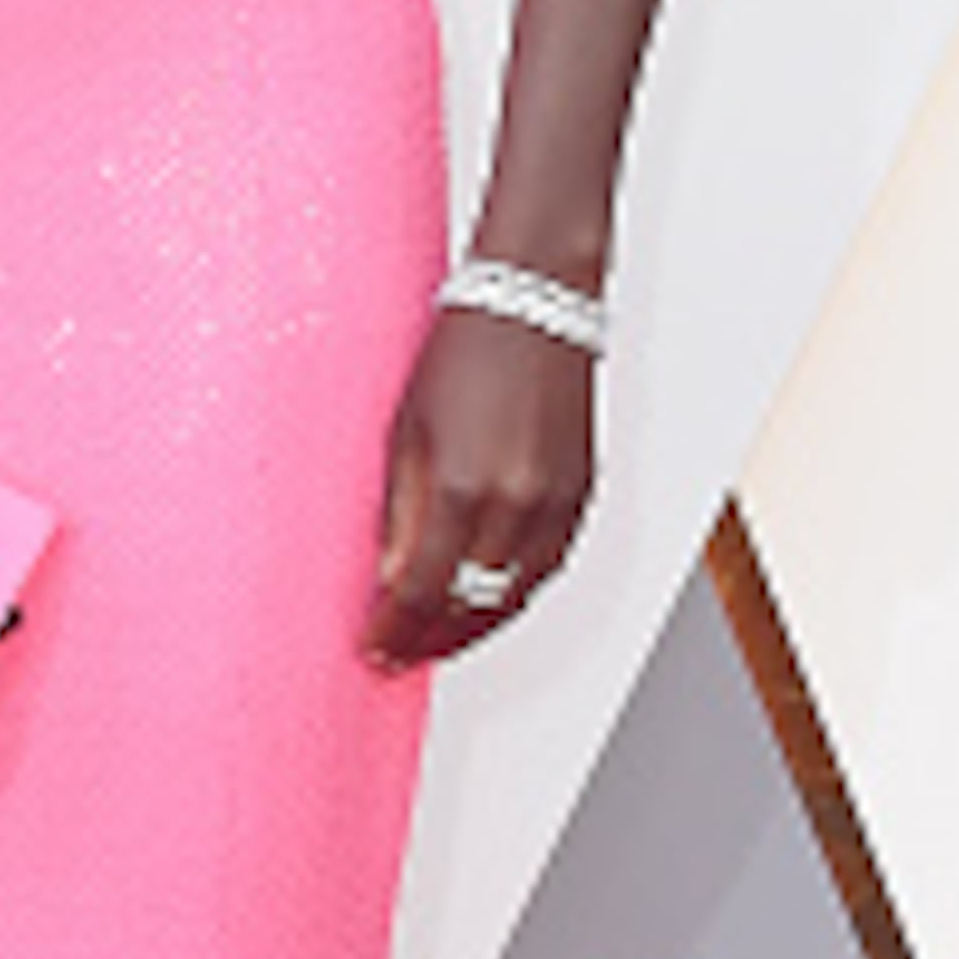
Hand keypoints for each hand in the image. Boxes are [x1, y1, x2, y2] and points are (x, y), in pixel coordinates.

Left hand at [364, 299, 592, 671]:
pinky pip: (549, 568)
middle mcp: (517, 502)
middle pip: (471, 605)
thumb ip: (400, 513)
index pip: (423, 590)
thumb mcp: (405, 431)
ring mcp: (556, 502)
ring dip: (475, 627)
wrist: (535, 305)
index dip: (397, 629)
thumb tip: (389, 580)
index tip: (376, 648)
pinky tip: (488, 601)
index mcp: (463, 485)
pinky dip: (516, 594)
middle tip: (400, 654)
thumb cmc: (464, 352)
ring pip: (516, 597)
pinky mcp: (582, 495)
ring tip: (438, 640)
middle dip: (431, 639)